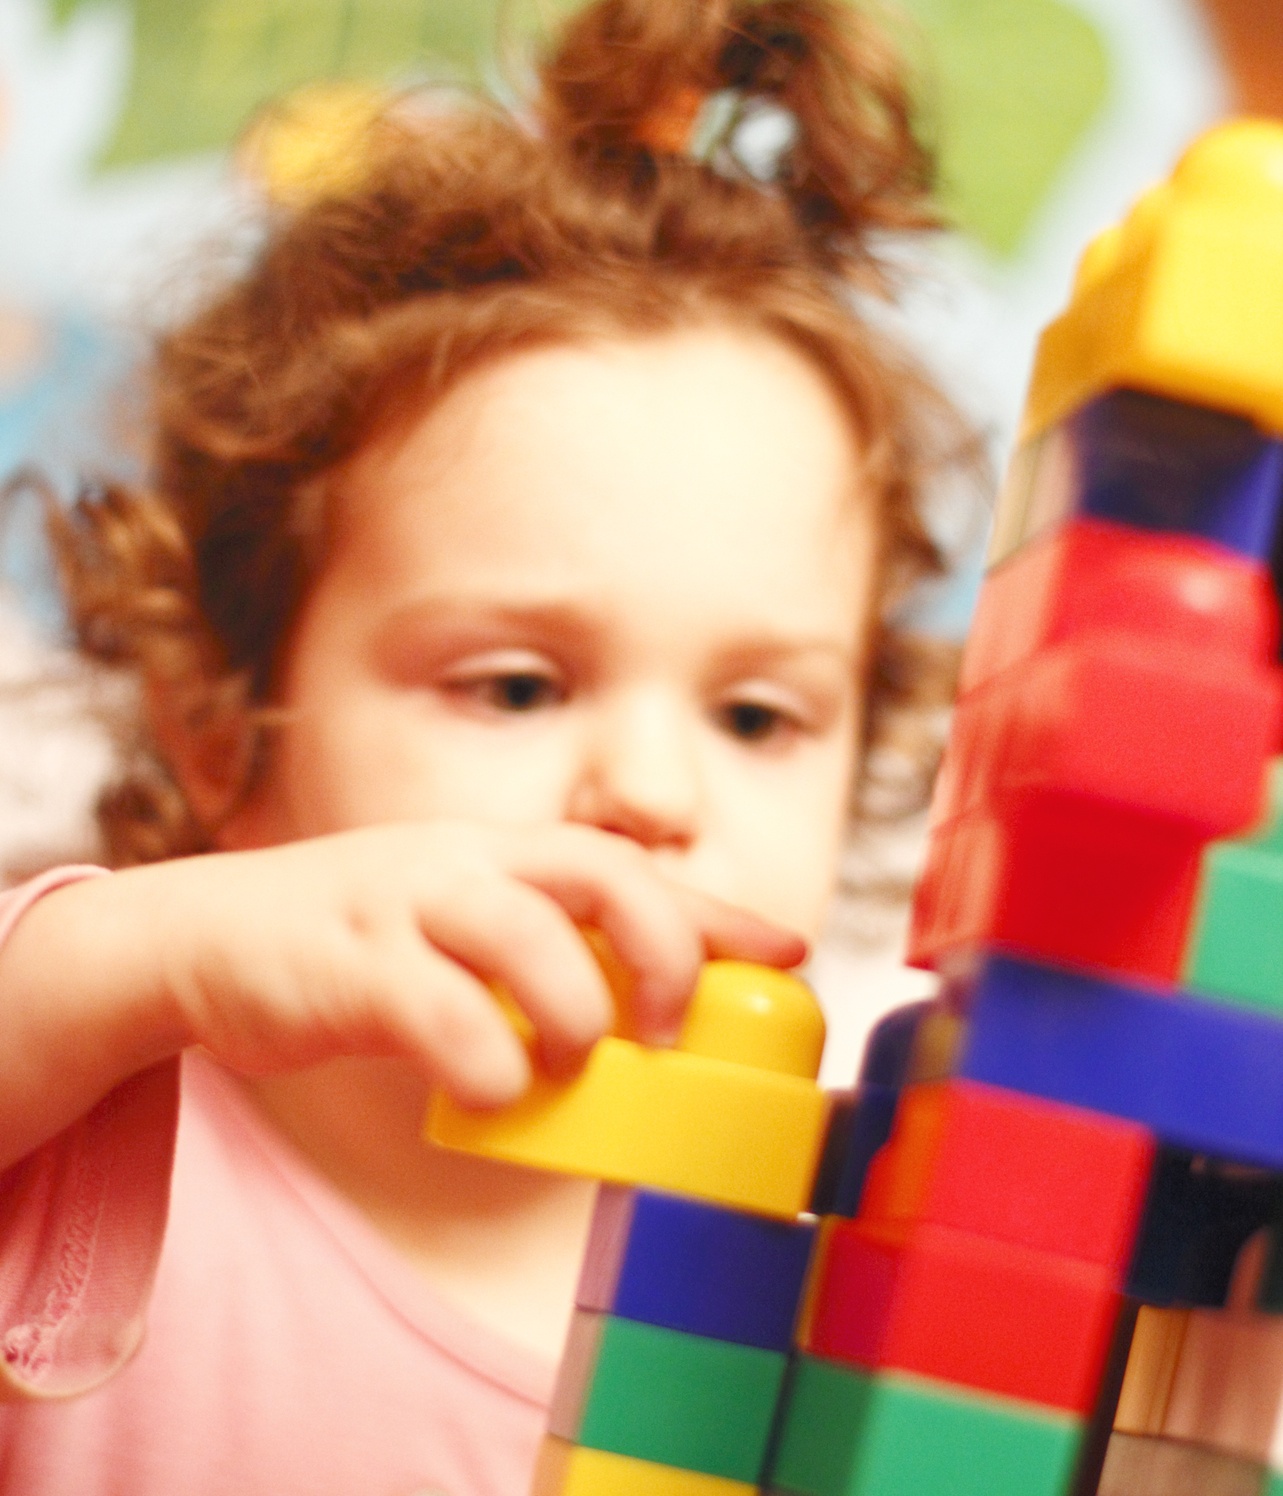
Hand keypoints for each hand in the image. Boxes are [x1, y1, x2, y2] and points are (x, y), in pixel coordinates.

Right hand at [135, 821, 804, 1107]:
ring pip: (524, 933)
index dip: (713, 911)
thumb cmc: (355, 948)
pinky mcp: (346, 964)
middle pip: (596, 871)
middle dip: (660, 945)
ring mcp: (404, 906)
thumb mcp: (452, 930)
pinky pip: (435, 1011)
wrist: (206, 937)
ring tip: (572, 1059)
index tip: (789, 950)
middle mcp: (464, 865)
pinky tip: (493, 1094)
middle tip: (668, 1023)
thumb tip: (627, 1025)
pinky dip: (485, 1063)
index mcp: (498, 857)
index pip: (627, 866)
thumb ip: (531, 961)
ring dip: (574, 1009)